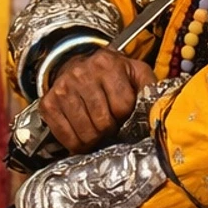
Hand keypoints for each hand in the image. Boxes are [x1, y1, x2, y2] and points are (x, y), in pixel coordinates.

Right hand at [39, 48, 154, 154]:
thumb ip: (150, 88)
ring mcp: (62, 89)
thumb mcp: (136, 73)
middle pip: (103, 122)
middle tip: (110, 126)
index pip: (122, 106)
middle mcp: (81, 73)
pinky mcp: (48, 104)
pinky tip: (82, 134)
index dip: (126, 117)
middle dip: (110, 130)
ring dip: (95, 139)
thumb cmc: (112, 75)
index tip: (123, 115)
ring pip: (85, 133)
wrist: (77, 65)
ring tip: (98, 130)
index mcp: (107, 64)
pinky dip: (76, 143)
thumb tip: (160, 110)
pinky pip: (65, 136)